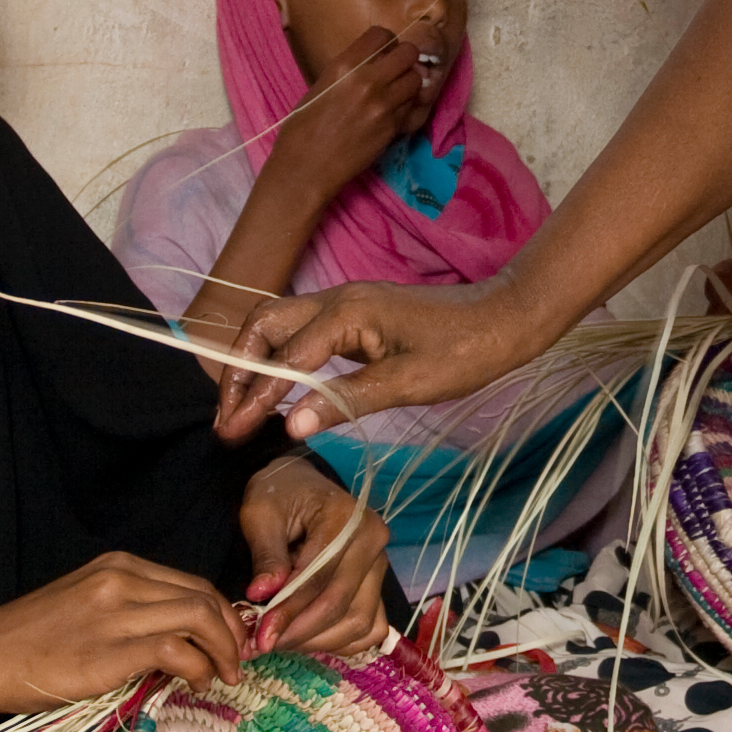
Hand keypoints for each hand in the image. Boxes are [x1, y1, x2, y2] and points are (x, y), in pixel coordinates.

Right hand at [0, 552, 248, 710]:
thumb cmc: (24, 643)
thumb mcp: (83, 610)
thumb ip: (129, 616)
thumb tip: (179, 648)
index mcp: (117, 567)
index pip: (193, 584)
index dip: (223, 615)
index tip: (231, 643)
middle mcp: (121, 579)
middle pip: (205, 596)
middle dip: (232, 632)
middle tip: (237, 663)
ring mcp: (115, 611)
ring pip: (199, 615)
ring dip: (223, 650)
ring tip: (223, 676)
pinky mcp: (107, 649)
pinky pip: (176, 648)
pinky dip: (198, 666)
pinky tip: (195, 683)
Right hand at [213, 277, 548, 442]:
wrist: (504, 318)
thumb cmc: (462, 352)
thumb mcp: (406, 384)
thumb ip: (344, 402)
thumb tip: (289, 426)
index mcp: (345, 313)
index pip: (282, 359)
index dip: (253, 398)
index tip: (230, 433)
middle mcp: (336, 299)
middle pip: (264, 326)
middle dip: (238, 370)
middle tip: (226, 418)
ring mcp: (344, 303)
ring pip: (279, 325)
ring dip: (255, 362)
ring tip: (241, 407)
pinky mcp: (355, 314)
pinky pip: (303, 331)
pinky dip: (280, 358)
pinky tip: (279, 389)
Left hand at [239, 456, 392, 656]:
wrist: (301, 486)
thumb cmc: (279, 495)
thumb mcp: (261, 514)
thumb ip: (266, 555)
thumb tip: (262, 595)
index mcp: (346, 518)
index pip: (318, 577)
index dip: (289, 611)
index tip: (260, 636)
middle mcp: (373, 543)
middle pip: (342, 604)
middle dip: (301, 632)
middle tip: (264, 645)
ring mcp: (380, 566)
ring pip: (358, 622)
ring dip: (318, 640)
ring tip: (281, 640)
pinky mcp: (378, 585)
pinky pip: (369, 628)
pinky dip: (340, 641)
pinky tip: (309, 637)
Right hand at [264, 26, 435, 205]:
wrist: (306, 167)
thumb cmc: (301, 128)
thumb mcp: (320, 87)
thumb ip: (347, 72)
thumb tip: (369, 64)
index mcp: (343, 66)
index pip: (381, 34)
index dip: (385, 41)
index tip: (382, 51)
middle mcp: (367, 81)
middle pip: (408, 53)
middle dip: (405, 59)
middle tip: (396, 69)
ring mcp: (384, 105)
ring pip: (416, 80)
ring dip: (409, 83)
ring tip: (397, 92)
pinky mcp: (393, 128)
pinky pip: (413, 107)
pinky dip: (408, 106)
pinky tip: (396, 112)